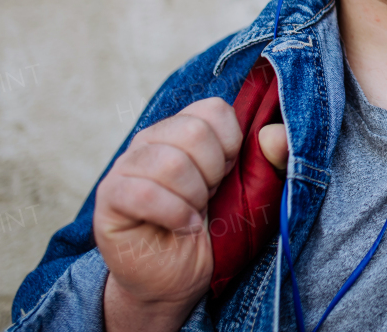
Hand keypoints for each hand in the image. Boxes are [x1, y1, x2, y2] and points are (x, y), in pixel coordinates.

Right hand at [94, 99, 288, 330]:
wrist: (181, 278)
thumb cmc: (216, 230)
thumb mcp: (255, 192)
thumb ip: (272, 160)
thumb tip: (277, 134)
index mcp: (184, 127)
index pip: (214, 109)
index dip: (231, 145)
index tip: (227, 174)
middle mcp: (151, 139)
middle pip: (193, 132)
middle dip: (212, 174)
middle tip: (208, 198)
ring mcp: (125, 165)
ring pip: (170, 163)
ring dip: (194, 198)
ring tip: (193, 213)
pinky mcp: (109, 197)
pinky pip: (143, 194)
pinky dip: (174, 215)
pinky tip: (182, 227)